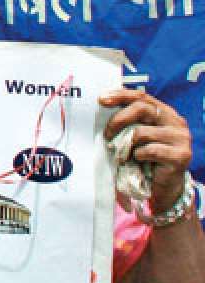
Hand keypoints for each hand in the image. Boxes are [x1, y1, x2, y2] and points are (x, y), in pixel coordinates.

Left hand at [101, 88, 192, 212]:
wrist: (163, 187)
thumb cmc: (146, 159)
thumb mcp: (137, 137)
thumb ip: (129, 122)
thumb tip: (103, 106)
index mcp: (165, 112)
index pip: (142, 96)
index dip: (121, 95)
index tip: (101, 99)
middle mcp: (176, 121)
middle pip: (142, 109)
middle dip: (118, 119)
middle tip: (107, 134)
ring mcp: (181, 138)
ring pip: (142, 132)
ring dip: (127, 145)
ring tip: (125, 155)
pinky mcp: (181, 155)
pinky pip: (150, 150)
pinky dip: (138, 156)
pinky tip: (139, 162)